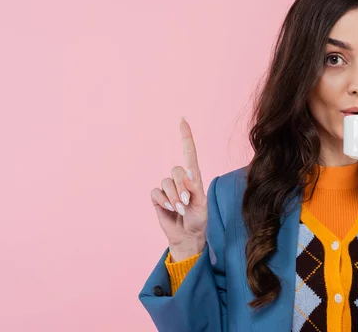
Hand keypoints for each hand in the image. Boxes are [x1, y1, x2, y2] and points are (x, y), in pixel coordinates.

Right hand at [150, 118, 207, 260]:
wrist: (187, 236)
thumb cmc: (198, 219)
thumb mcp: (201, 205)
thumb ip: (195, 190)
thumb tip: (187, 175)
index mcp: (194, 178)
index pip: (189, 153)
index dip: (185, 137)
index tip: (182, 120)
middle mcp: (180, 179)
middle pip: (176, 170)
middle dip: (181, 188)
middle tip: (186, 203)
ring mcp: (168, 188)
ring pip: (166, 182)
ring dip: (173, 198)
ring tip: (180, 209)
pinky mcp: (157, 197)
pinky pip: (156, 192)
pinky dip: (163, 201)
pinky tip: (168, 209)